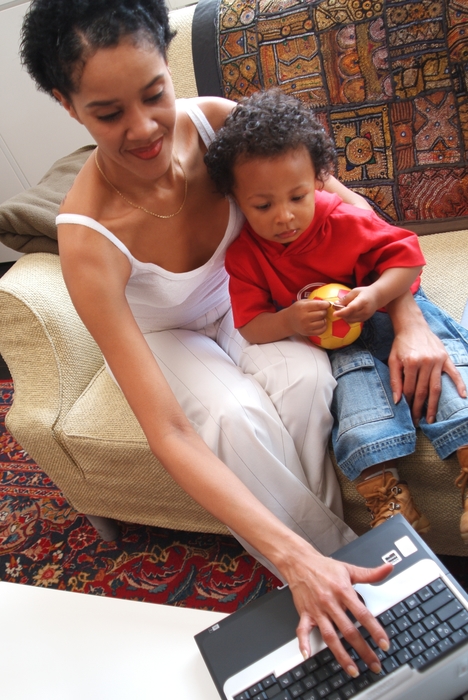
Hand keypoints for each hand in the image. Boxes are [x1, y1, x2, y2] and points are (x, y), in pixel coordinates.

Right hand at [285, 299, 329, 336]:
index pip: (319, 305)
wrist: (288, 321)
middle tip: (322, 310)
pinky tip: (320, 323)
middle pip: (322, 314)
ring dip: (324, 319)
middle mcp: (304, 318)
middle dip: (324, 311)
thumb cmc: (297, 310)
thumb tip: (327, 303)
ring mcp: (306, 327)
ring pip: (323, 322)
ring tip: (320, 317)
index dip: (326, 304)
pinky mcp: (308, 333)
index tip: (327, 304)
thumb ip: (314, 302)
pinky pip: (321, 330)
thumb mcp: (303, 302)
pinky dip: (323, 326)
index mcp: (303, 308)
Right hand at [289, 553, 392, 675]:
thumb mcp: (349, 569)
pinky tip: (308, 655)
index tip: (384, 644)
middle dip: (363, 650)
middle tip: (375, 665)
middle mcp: (330, 602)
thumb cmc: (324, 567)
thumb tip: (388, 568)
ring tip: (353, 669)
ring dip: (341, 655)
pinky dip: (304, 643)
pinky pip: (303, 631)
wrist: (299, 562)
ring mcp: (317, 610)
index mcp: (343, 591)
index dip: (375, 631)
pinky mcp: (305, 613)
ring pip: (330, 636)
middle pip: (349, 631)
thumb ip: (370, 573)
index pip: (363, 614)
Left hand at [333, 287, 379, 323]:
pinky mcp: (364, 320)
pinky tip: (347, 312)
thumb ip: (346, 298)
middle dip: (341, 313)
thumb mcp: (355, 291)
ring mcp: (365, 316)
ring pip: (350, 320)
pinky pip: (353, 321)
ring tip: (343, 308)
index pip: (352, 308)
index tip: (334, 313)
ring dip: (343, 316)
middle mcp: (365, 311)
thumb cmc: (365, 292)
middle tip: (337, 306)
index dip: (342, 312)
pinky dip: (348, 317)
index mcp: (363, 301)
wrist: (377, 297)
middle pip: (350, 315)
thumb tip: (336, 304)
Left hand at [389, 324, 465, 423]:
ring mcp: (437, 360)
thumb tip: (397, 400)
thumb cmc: (401, 344)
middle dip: (419, 408)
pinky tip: (462, 396)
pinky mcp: (445, 358)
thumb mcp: (393, 360)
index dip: (407, 403)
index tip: (407, 414)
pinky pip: (454, 373)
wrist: (413, 326)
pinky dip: (459, 384)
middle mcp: (426, 362)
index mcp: (411, 362)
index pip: (409, 389)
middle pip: (423, 391)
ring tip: (431, 418)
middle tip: (418, 422)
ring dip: (434, 404)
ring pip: (436, 387)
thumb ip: (395, 380)